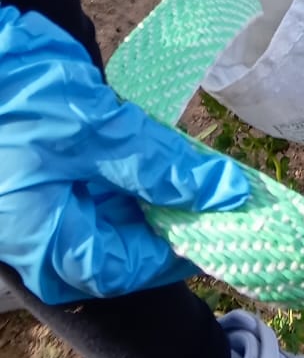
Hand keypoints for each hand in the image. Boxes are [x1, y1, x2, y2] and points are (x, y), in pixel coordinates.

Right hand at [0, 7, 248, 304]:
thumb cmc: (24, 89)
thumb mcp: (97, 128)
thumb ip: (158, 165)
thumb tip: (225, 193)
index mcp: (37, 237)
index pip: (115, 268)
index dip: (169, 254)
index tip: (219, 229)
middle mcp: (32, 232)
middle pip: (109, 249)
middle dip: (161, 226)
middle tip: (213, 203)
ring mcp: (35, 202)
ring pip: (103, 218)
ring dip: (149, 199)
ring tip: (197, 178)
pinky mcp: (42, 172)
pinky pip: (91, 190)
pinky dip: (127, 178)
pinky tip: (158, 159)